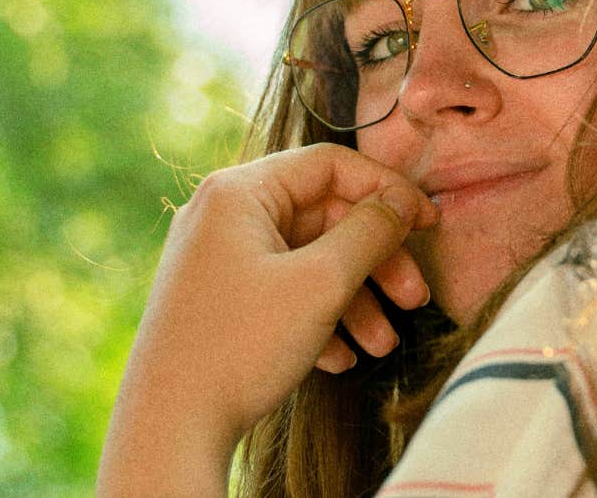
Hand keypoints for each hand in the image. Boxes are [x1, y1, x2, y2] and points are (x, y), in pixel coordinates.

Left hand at [97, 143, 437, 494]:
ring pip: (308, 261)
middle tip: (414, 297)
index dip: (388, 190)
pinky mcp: (219, 300)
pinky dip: (319, 318)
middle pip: (324, 218)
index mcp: (240, 194)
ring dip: (356, 299)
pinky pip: (283, 292)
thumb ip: (372, 231)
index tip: (429, 223)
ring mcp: (218, 260)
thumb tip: (403, 201)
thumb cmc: (240, 347)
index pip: (330, 166)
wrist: (168, 430)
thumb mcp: (322, 282)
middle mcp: (224, 217)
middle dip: (376, 261)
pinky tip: (341, 358)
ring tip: (383, 344)